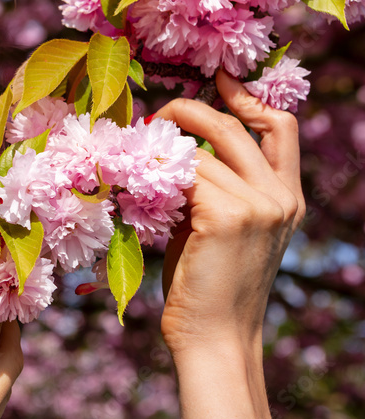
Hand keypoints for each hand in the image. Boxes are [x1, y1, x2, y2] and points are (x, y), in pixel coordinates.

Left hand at [156, 69, 304, 357]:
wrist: (214, 339)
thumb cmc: (207, 288)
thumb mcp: (218, 229)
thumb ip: (210, 190)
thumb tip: (171, 152)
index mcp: (287, 198)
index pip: (279, 127)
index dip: (247, 97)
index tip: (216, 80)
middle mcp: (280, 197)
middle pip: (235, 125)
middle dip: (189, 111)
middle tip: (154, 114)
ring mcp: (258, 205)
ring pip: (201, 152)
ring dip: (160, 149)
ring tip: (133, 158)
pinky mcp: (227, 216)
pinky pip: (185, 176)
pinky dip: (155, 177)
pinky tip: (135, 188)